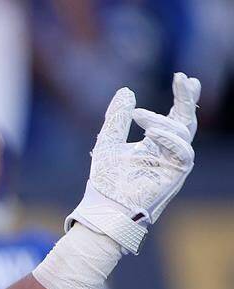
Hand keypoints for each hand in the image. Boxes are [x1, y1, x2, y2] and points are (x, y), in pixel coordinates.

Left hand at [68, 73, 200, 254]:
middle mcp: (169, 151)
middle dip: (187, 99)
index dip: (181, 97)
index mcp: (156, 143)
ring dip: (163, 121)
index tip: (182, 77)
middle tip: (184, 79)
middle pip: (187, 120)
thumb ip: (118, 118)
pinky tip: (151, 132)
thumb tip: (126, 90)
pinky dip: (170, 138)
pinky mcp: (176, 175)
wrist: (104, 208)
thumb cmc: (106, 181)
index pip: (174, 116)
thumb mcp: (108, 142)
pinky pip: (184, 152)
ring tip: (138, 116)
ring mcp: (174, 163)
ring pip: (183, 132)